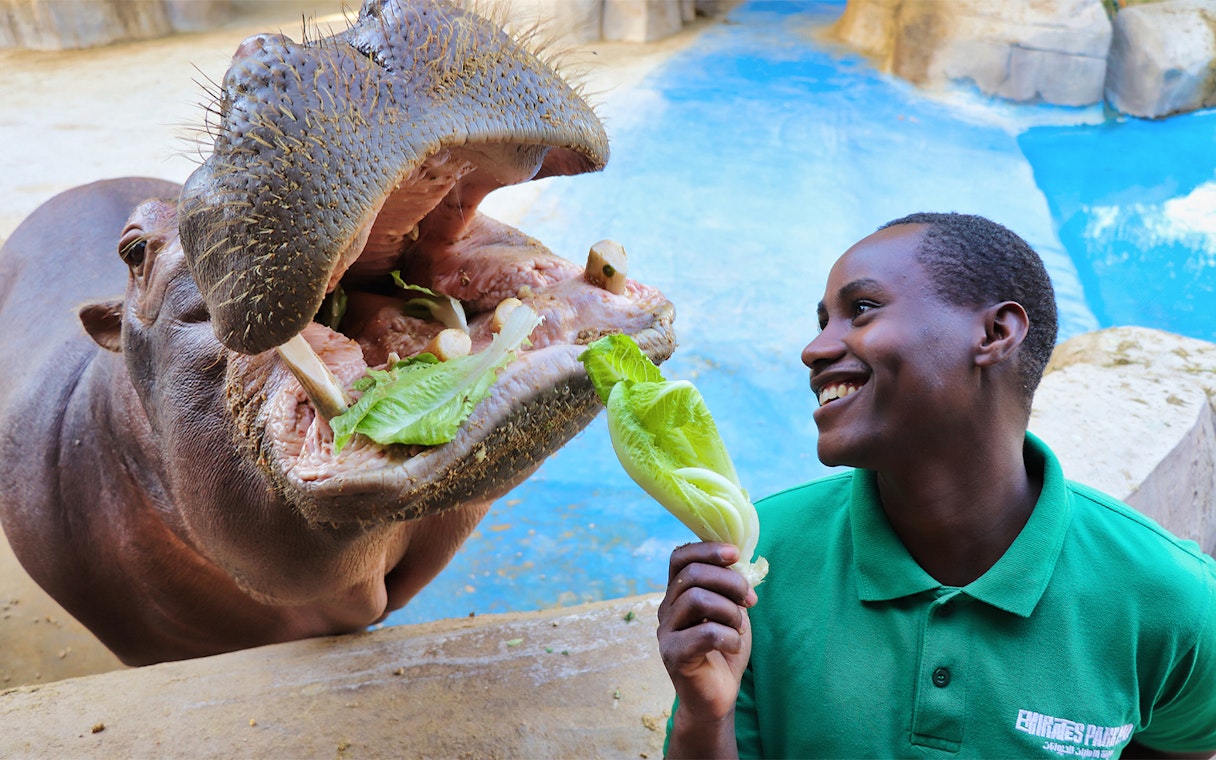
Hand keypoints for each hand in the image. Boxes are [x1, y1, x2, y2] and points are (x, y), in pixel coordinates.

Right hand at [658, 542, 756, 737]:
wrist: (717, 697)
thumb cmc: (724, 651)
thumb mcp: (731, 611)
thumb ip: (729, 588)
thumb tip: (740, 561)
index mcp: (678, 594)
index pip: (680, 557)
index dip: (707, 549)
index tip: (735, 554)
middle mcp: (667, 609)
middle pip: (691, 575)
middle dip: (729, 581)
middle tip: (750, 599)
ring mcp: (667, 633)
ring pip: (696, 599)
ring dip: (729, 610)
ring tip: (739, 627)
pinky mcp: (674, 656)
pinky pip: (704, 633)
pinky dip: (729, 636)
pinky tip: (734, 645)